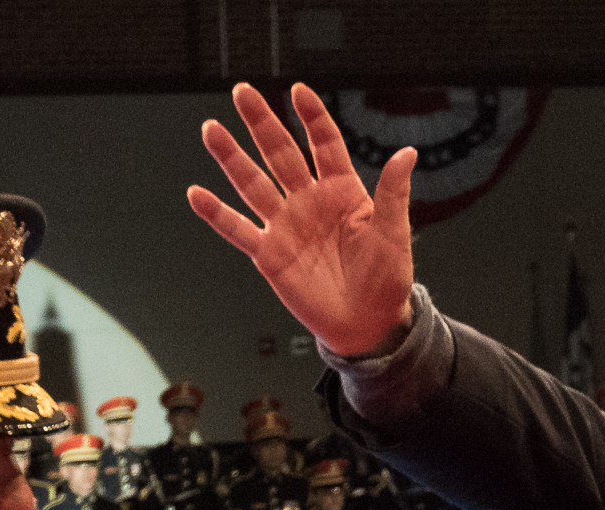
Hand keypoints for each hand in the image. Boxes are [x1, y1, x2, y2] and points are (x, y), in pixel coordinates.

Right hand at [190, 83, 416, 357]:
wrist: (367, 324)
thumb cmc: (385, 280)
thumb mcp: (394, 234)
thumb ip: (394, 193)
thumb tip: (407, 153)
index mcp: (342, 190)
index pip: (324, 143)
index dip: (311, 116)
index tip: (298, 91)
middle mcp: (309, 201)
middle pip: (280, 153)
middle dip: (262, 123)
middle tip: (242, 93)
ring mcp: (286, 225)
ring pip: (253, 184)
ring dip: (232, 157)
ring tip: (212, 130)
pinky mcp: (269, 255)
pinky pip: (238, 230)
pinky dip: (217, 214)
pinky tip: (197, 195)